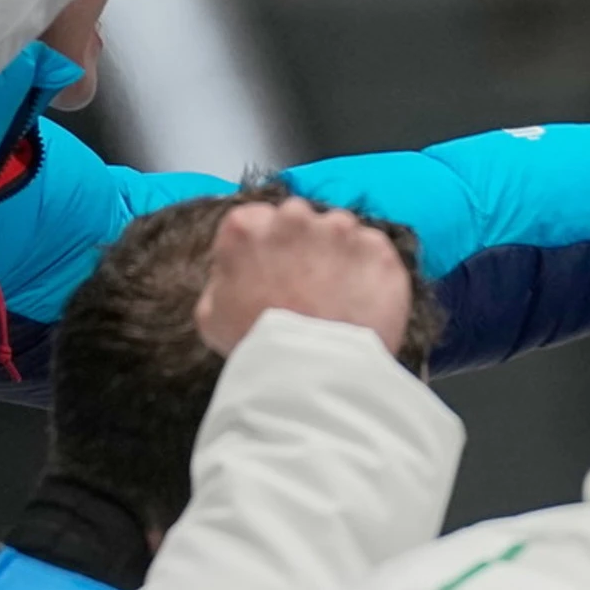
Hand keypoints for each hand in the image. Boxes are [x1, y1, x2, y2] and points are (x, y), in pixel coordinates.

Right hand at [196, 200, 410, 357]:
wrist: (312, 371)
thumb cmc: (258, 345)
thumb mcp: (212, 314)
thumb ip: (223, 279)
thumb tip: (232, 272)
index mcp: (247, 227)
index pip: (259, 219)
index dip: (270, 247)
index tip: (277, 270)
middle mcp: (295, 218)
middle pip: (302, 220)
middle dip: (306, 245)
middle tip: (309, 286)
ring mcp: (341, 231)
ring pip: (342, 232)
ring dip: (340, 255)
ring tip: (338, 296)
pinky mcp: (378, 250)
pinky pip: (376, 251)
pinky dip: (372, 271)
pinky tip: (362, 300)